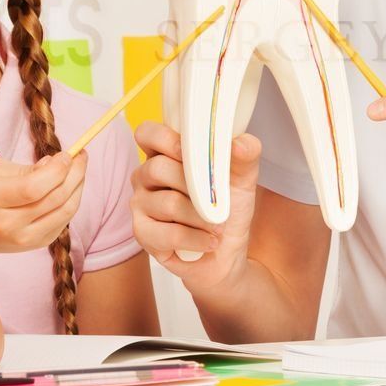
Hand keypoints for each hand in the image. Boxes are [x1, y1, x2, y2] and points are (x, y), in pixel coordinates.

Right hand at [0, 152, 85, 265]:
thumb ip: (25, 169)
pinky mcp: (35, 245)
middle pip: (55, 198)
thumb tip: (57, 164)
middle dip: (75, 173)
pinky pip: (64, 221)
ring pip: (66, 211)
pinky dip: (71, 202)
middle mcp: (8, 223)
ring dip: (78, 187)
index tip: (68, 153)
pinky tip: (70, 188)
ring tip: (79, 170)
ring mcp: (22, 239)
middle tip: (81, 155)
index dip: (58, 169)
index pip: (34, 187)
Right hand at [130, 122, 260, 295]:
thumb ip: (245, 154)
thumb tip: (240, 144)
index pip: (147, 134)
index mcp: (165, 154)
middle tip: (219, 200)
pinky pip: (168, 234)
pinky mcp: (143, 233)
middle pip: (158, 168)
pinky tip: (210, 242)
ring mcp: (140, 204)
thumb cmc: (228, 208)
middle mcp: (146, 176)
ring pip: (167, 203)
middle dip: (196, 186)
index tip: (191, 153)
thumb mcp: (243, 177)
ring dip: (202, 218)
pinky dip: (196, 239)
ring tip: (219, 226)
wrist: (227, 251)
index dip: (165, 140)